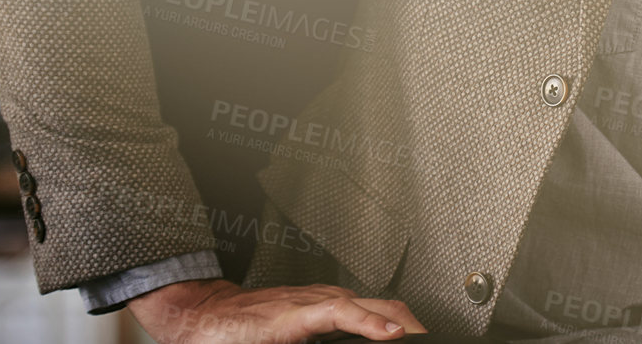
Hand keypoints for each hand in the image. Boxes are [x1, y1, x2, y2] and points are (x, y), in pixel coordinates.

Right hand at [127, 277, 425, 342]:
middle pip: (391, 309)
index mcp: (333, 309)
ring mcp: (316, 304)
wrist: (203, 317)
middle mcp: (331, 301)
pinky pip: (340, 313)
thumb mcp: (295, 338)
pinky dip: (370, 324)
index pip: (385, 314)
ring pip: (374, 308)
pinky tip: (391, 335)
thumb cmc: (244, 331)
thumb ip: (326, 340)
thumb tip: (362, 341)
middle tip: (438, 338)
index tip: (429, 336)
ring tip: (424, 336)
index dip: (412, 326)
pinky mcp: (296, 314)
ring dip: (405, 325)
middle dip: (418, 326)